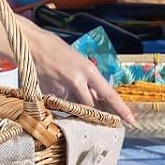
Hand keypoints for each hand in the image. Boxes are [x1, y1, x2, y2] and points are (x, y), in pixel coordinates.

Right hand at [20, 20, 135, 124]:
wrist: (32, 44)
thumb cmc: (56, 50)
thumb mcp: (78, 62)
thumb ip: (88, 81)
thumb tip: (96, 97)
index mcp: (89, 70)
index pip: (109, 94)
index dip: (121, 109)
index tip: (131, 120)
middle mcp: (78, 81)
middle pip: (91, 107)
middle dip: (92, 112)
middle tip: (94, 115)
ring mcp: (63, 90)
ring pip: (74, 107)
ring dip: (73, 105)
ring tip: (64, 89)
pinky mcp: (50, 96)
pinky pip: (59, 105)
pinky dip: (58, 101)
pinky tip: (51, 86)